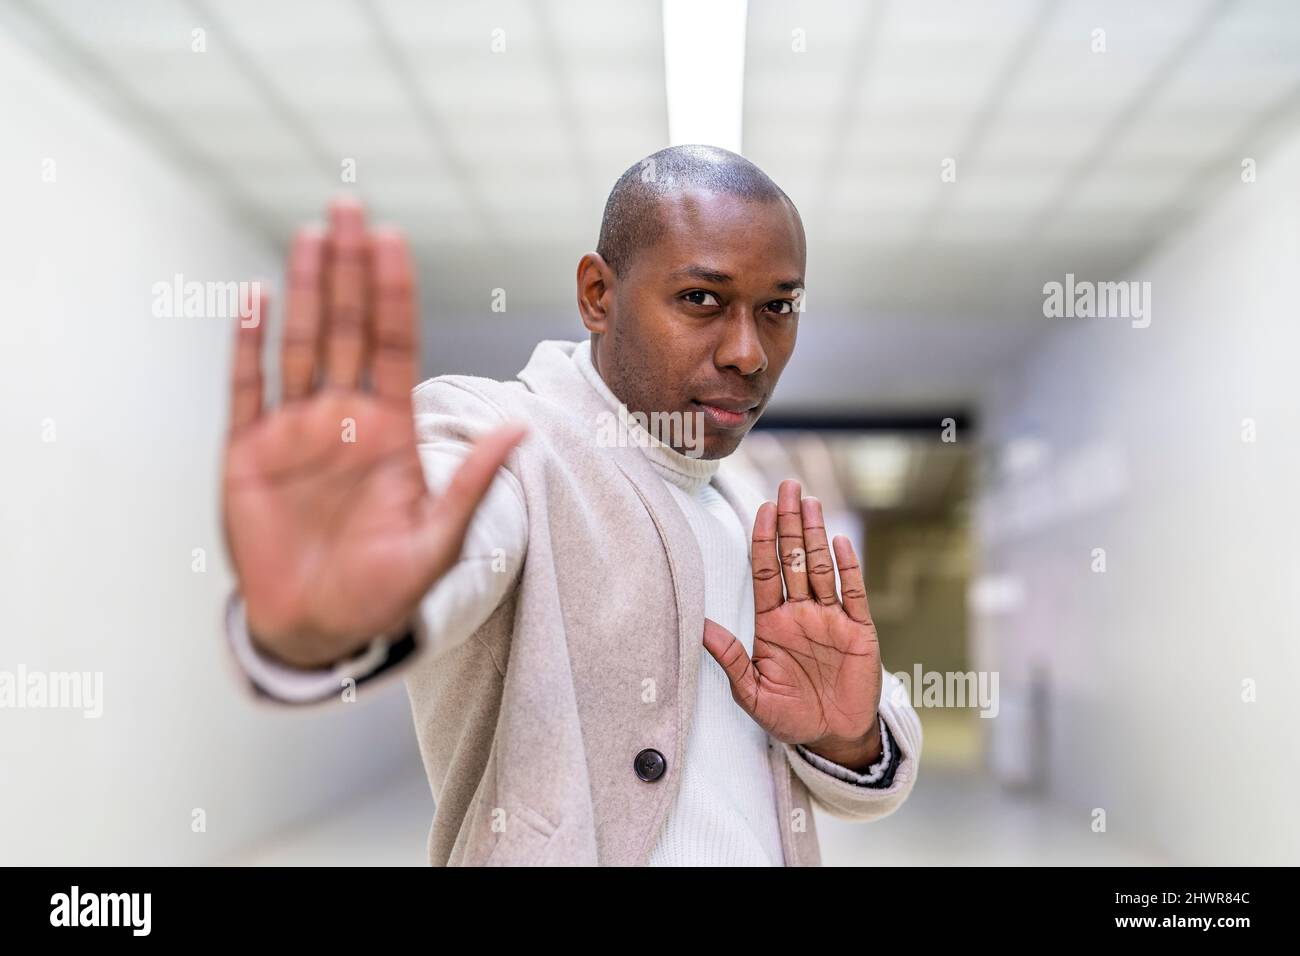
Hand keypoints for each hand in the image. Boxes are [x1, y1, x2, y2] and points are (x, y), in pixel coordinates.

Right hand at [222, 198, 526, 667]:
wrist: (318, 628)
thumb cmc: (383, 589)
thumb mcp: (437, 540)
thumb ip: (470, 483)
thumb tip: (520, 429)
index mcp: (391, 429)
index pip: (395, 345)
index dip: (394, 294)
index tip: (396, 241)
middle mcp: (343, 417)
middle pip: (348, 328)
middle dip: (350, 269)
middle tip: (351, 207)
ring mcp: (294, 430)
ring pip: (301, 343)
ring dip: (304, 289)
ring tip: (312, 234)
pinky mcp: (248, 452)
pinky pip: (247, 388)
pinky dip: (247, 345)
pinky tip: (252, 299)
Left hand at [702, 479, 882, 768]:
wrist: (833, 737)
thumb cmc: (790, 716)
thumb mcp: (752, 693)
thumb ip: (730, 659)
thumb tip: (698, 628)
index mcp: (773, 624)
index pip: (766, 572)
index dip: (764, 541)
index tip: (761, 511)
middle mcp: (801, 613)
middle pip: (793, 559)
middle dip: (789, 523)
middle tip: (786, 487)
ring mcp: (831, 618)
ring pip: (821, 568)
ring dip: (815, 535)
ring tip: (809, 502)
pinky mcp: (858, 630)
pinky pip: (853, 593)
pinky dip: (848, 568)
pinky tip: (840, 542)